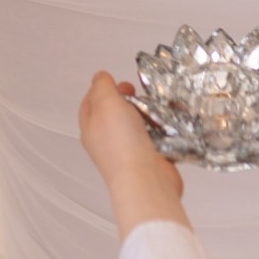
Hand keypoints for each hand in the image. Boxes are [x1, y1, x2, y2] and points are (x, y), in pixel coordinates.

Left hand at [79, 72, 188, 235]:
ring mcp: (128, 151)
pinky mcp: (149, 158)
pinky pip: (155, 137)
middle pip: (114, 113)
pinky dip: (161, 128)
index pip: (90, 103)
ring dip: (146, 112)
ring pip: (136, 124)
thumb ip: (102, 86)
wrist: (145, 180)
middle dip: (126, 98)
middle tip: (136, 90)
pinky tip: (167, 121)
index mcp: (90, 128)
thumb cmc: (122, 142)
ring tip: (155, 104)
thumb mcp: (106, 103)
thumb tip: (100, 77)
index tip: (115, 79)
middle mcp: (107, 141)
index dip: (100, 88)